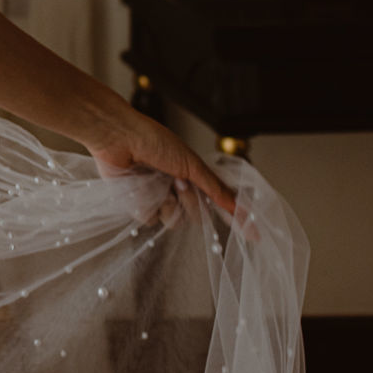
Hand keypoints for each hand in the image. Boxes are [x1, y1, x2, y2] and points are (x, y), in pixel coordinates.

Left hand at [83, 104, 237, 216]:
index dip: (234, 217)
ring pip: (173, 221)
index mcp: (192, 177)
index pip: (218, 203)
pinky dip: (146, 202)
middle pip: (196, 216)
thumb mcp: (192, 164)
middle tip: (178, 182)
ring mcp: (157, 198)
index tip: (253, 235)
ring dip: (168, 202)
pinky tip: (139, 185)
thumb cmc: (154, 141)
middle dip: (189, 201)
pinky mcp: (136, 204)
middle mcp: (176, 190)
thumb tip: (243, 208)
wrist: (119, 137)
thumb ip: (217, 189)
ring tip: (156, 181)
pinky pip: (149, 219)